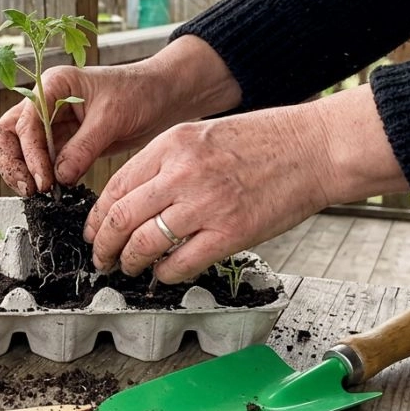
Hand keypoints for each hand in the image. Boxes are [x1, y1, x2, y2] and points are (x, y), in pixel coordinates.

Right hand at [0, 35, 240, 195]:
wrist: (162, 97)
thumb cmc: (140, 92)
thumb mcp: (112, 118)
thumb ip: (83, 147)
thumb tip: (59, 177)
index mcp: (52, 85)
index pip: (24, 122)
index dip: (30, 153)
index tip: (44, 179)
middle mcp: (45, 102)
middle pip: (8, 133)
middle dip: (13, 163)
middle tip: (30, 189)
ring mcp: (52, 122)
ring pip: (19, 149)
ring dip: (24, 171)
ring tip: (39, 193)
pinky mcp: (64, 141)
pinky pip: (42, 160)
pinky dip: (42, 175)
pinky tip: (53, 189)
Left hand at [84, 84, 409, 283]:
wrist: (315, 148)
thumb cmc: (265, 141)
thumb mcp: (204, 135)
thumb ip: (168, 163)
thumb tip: (136, 201)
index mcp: (172, 144)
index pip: (115, 186)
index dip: (97, 217)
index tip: (94, 231)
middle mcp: (182, 173)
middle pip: (120, 218)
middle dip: (103, 246)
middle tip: (102, 258)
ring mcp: (205, 205)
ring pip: (144, 244)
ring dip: (130, 263)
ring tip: (129, 268)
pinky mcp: (230, 233)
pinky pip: (181, 264)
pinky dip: (165, 275)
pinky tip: (165, 274)